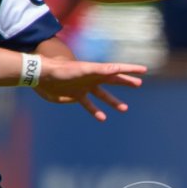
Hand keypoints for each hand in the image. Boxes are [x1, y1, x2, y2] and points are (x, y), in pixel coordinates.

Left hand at [33, 59, 148, 121]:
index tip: (144, 70)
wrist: (42, 75)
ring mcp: (85, 87)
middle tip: (139, 84)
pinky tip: (102, 118)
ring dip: (114, 101)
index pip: (117, 69)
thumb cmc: (62, 70)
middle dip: (126, 82)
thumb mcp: (82, 69)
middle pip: (113, 80)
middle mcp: (92, 78)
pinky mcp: (76, 96)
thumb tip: (114, 69)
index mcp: (96, 70)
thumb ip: (98, 70)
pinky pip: (89, 105)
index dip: (130, 70)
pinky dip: (95, 111)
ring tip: (124, 108)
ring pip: (103, 95)